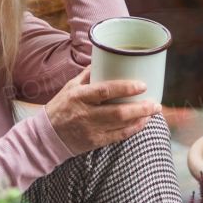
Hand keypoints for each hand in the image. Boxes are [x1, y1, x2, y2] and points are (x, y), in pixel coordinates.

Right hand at [44, 66, 161, 156]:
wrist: (47, 135)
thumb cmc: (60, 107)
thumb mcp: (70, 87)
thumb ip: (88, 75)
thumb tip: (105, 59)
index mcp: (78, 96)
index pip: (105, 91)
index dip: (125, 88)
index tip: (142, 85)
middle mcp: (85, 114)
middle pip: (118, 112)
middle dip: (141, 108)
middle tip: (156, 103)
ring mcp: (91, 130)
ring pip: (121, 125)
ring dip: (141, 118)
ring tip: (154, 110)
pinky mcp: (95, 142)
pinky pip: (119, 136)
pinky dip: (134, 129)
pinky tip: (143, 122)